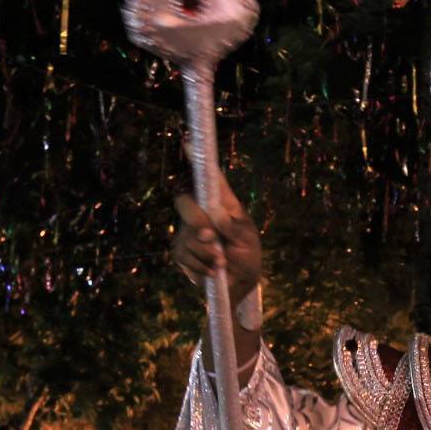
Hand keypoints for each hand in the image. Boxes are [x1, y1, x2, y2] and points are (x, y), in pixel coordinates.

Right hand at [171, 172, 260, 298]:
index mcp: (223, 204)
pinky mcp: (183, 251)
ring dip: (205, 251)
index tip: (189, 145)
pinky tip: (212, 270)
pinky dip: (199, 264)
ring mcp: (189, 232)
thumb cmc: (247, 256)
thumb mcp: (247, 241)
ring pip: (185, 233)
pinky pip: (182, 253)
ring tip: (222, 261)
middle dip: (196, 220)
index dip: (200, 163)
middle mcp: (203, 213)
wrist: (239, 284)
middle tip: (209, 237)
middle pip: (185, 202)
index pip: (210, 180)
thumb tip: (216, 214)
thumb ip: (233, 228)